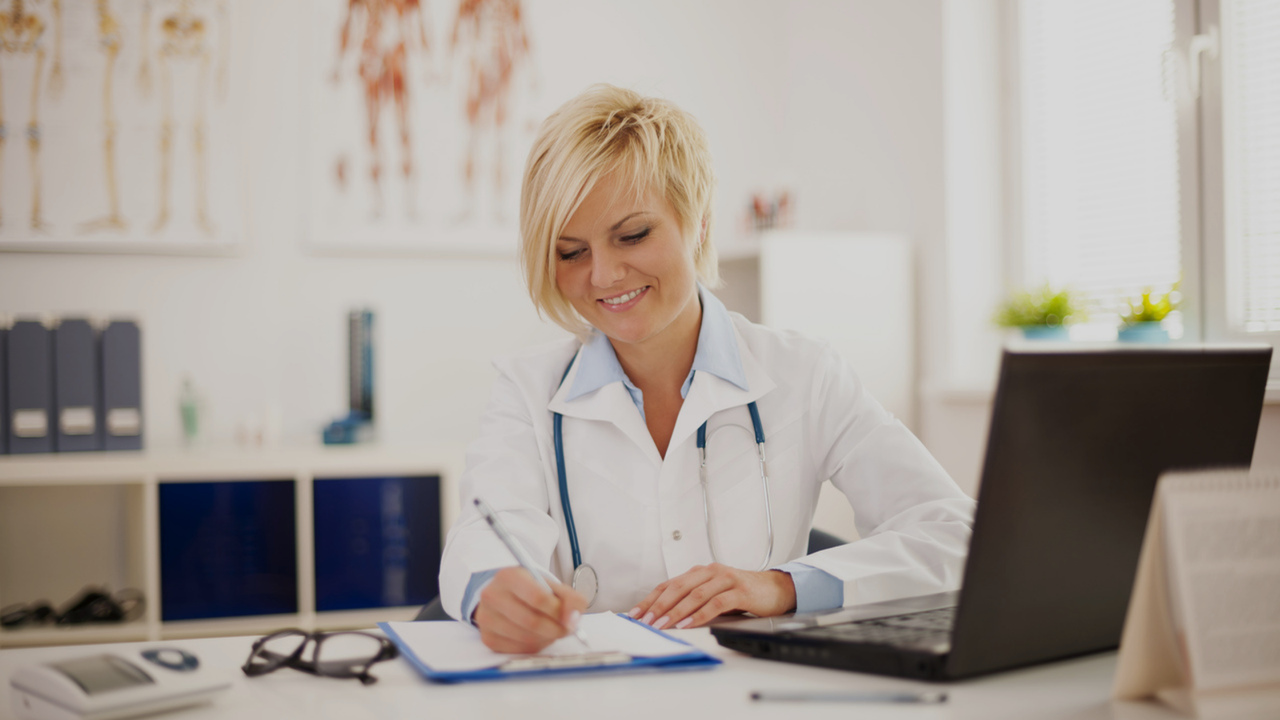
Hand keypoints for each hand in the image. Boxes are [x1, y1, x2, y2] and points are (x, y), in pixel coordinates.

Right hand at [473, 567, 587, 653]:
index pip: (538, 598)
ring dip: (546, 639)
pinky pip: (518, 649)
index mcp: (509, 576)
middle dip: (555, 629)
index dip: (558, 612)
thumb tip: (573, 620)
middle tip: (565, 630)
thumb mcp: (552, 587)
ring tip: (551, 631)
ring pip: (526, 638)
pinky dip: (535, 646)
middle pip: (532, 621)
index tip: (569, 617)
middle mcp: (493, 595)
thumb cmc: (532, 591)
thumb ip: (571, 599)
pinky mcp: (487, 637)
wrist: (505, 597)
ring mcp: (487, 618)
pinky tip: (538, 637)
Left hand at [629, 564, 796, 629]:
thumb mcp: (713, 594)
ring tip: (662, 625)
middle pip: (678, 588)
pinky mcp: (740, 590)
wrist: (775, 589)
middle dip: (658, 606)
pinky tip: (689, 624)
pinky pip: (716, 603)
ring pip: (694, 595)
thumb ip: (692, 600)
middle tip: (645, 621)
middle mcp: (710, 572)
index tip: (635, 614)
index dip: (650, 599)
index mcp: (700, 572)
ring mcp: (725, 579)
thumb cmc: (741, 593)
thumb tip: (663, 617)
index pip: (669, 584)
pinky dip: (699, 615)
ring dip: (676, 611)